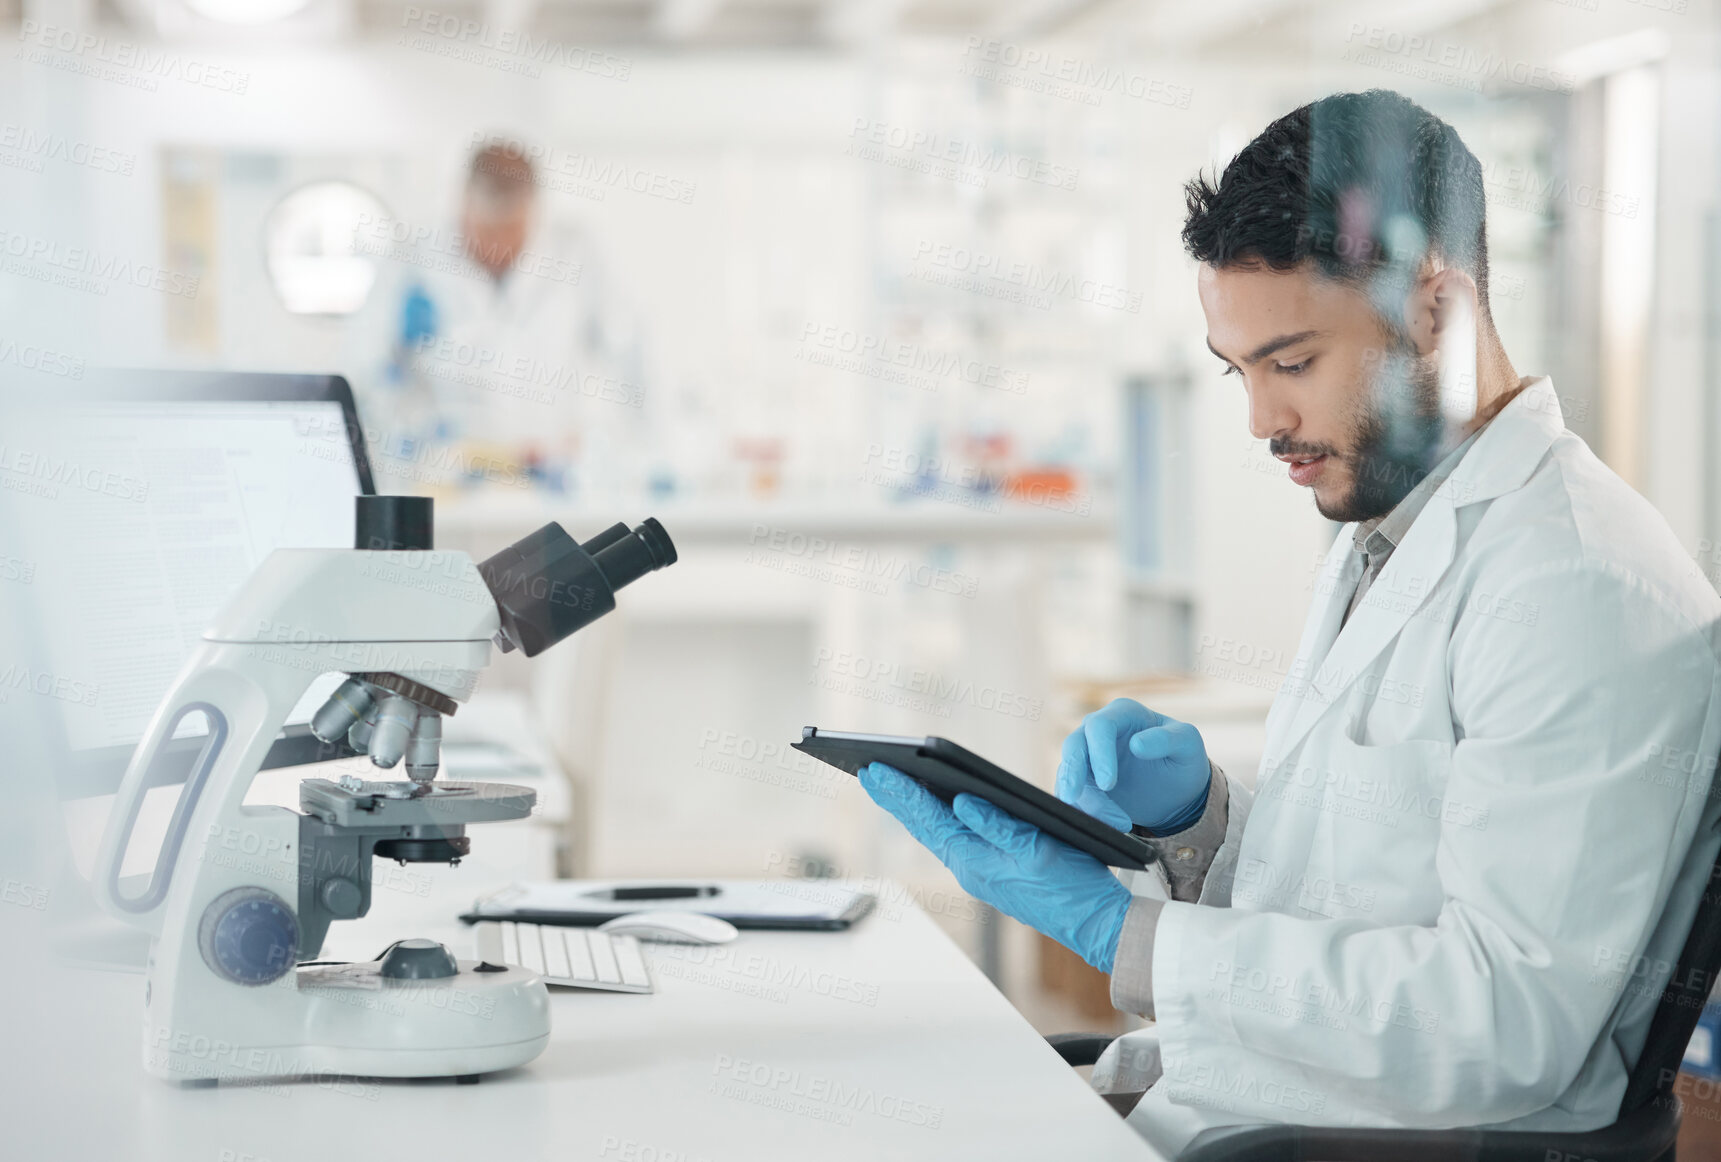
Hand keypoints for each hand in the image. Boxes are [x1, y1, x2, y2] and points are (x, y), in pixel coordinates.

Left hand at [859, 762, 1132, 972]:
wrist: (1095, 924)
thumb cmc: (1074, 885)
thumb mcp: (1039, 849)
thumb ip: (1000, 826)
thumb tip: (962, 803)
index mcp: (977, 862)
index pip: (929, 819)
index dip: (901, 792)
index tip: (875, 770)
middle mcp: (970, 870)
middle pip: (924, 827)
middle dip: (895, 798)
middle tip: (868, 772)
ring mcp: (980, 874)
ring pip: (936, 835)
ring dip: (913, 809)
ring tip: (890, 786)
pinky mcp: (992, 875)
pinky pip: (954, 843)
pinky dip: (937, 822)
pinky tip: (933, 810)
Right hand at [1055, 698, 1209, 832]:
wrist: (1176, 789)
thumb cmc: (1183, 758)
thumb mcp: (1188, 745)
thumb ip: (1167, 739)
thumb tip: (1136, 744)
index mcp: (1123, 713)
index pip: (1100, 726)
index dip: (1099, 753)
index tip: (1107, 783)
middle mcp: (1098, 730)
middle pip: (1074, 747)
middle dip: (1073, 775)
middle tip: (1076, 800)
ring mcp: (1087, 755)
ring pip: (1070, 774)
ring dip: (1085, 801)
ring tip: (1118, 822)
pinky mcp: (1083, 780)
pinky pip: (1072, 794)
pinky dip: (1082, 810)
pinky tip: (1103, 825)